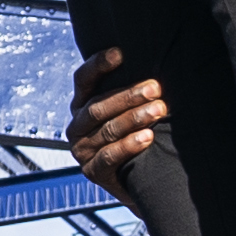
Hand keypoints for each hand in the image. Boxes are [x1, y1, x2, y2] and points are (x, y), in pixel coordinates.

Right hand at [65, 43, 171, 179]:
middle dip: (128, 95)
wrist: (139, 182)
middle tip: (155, 88)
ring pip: (107, 129)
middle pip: (98, 106)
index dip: (98, 65)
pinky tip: (148, 137)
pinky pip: (109, 156)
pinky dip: (129, 145)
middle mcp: (77, 126)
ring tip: (158, 110)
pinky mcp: (93, 172)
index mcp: (82, 105)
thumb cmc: (136, 137)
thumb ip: (131, 94)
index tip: (120, 53)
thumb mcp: (127, 113)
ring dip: (134, 118)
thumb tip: (156, 69)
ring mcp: (82, 150)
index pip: (83, 80)